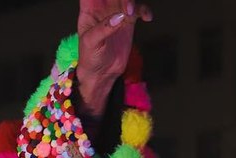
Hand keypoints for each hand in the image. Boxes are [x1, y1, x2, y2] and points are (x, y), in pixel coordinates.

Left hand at [77, 0, 152, 116]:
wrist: (102, 72)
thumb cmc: (90, 58)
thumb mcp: (91, 44)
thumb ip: (103, 29)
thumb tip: (119, 17)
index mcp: (89, 11)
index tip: (106, 0)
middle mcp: (103, 9)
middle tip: (126, 6)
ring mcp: (117, 13)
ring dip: (131, 1)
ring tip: (131, 13)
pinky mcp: (129, 21)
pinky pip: (139, 9)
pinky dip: (144, 10)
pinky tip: (146, 18)